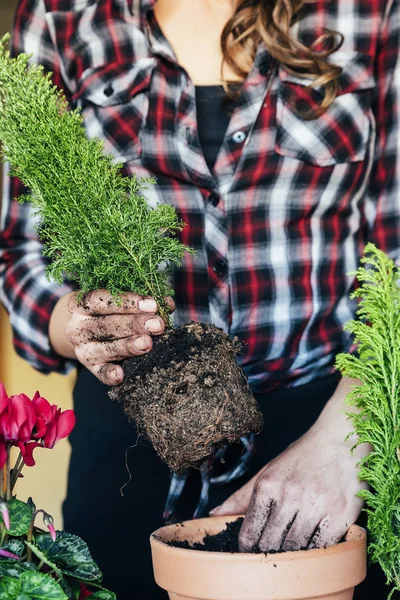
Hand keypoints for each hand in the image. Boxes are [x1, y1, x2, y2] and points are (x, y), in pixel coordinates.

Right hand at [64, 289, 174, 385]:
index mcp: (80, 305)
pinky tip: (120, 375)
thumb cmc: (108, 311)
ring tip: (147, 344)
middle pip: (105, 325)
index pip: (100, 299)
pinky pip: (100, 373)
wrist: (86, 331)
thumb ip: (140, 301)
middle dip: (134, 324)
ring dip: (128, 346)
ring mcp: (83, 350)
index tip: (152, 304)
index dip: (127, 302)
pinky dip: (109, 375)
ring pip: (105, 349)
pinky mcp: (91, 368)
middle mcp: (77, 328)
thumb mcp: (117, 300)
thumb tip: (166, 304)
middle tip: (157, 325)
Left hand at [211, 378, 368, 551]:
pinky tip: (314, 543)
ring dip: (293, 554)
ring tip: (293, 550)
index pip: (249, 531)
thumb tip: (214, 514)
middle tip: (271, 556)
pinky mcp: (341, 515)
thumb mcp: (270, 470)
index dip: (248, 547)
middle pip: (271, 544)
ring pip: (297, 548)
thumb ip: (242, 495)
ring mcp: (316, 506)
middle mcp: (290, 495)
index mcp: (268, 484)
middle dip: (269, 553)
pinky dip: (317, 550)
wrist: (343, 437)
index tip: (250, 552)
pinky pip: (323, 546)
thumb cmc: (304, 456)